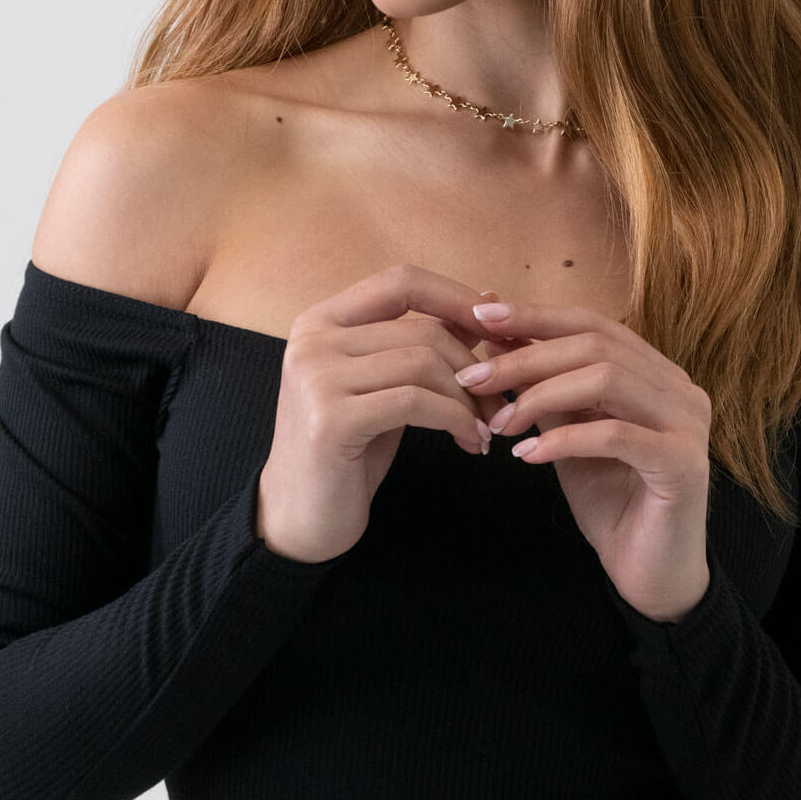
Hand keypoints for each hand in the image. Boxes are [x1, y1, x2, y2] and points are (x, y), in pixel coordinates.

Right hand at [259, 264, 514, 563]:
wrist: (300, 518)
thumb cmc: (349, 450)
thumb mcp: (385, 386)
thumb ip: (419, 345)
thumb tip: (486, 303)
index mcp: (320, 321)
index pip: (401, 281)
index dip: (455, 297)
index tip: (498, 327)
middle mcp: (312, 341)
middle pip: (422, 330)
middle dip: (475, 367)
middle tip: (500, 404)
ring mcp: (317, 378)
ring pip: (424, 364)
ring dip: (470, 399)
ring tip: (485, 429)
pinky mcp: (331, 420)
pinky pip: (416, 402)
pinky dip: (456, 420)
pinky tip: (471, 442)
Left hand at [456, 293, 712, 621]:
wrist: (651, 573)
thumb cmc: (611, 500)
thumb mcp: (568, 433)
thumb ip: (546, 390)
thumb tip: (498, 342)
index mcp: (655, 372)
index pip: (592, 324)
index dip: (536, 316)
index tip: (480, 317)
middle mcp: (678, 388)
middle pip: (596, 345)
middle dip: (526, 356)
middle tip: (473, 377)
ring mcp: (687, 423)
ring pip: (606, 379)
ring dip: (540, 396)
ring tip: (500, 424)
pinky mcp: (683, 462)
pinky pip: (615, 434)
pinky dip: (564, 439)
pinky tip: (527, 457)